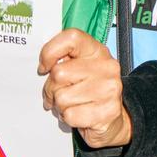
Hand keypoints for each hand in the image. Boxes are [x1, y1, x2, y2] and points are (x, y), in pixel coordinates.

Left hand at [39, 29, 131, 148]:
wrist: (112, 116)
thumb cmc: (88, 90)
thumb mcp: (79, 68)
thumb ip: (64, 61)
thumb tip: (44, 67)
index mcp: (97, 51)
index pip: (71, 37)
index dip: (50, 51)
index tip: (45, 67)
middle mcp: (107, 66)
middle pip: (59, 73)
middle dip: (51, 89)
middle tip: (58, 94)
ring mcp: (110, 89)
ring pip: (62, 97)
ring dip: (60, 106)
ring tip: (71, 105)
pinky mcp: (108, 111)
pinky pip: (71, 115)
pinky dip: (68, 118)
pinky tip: (78, 114)